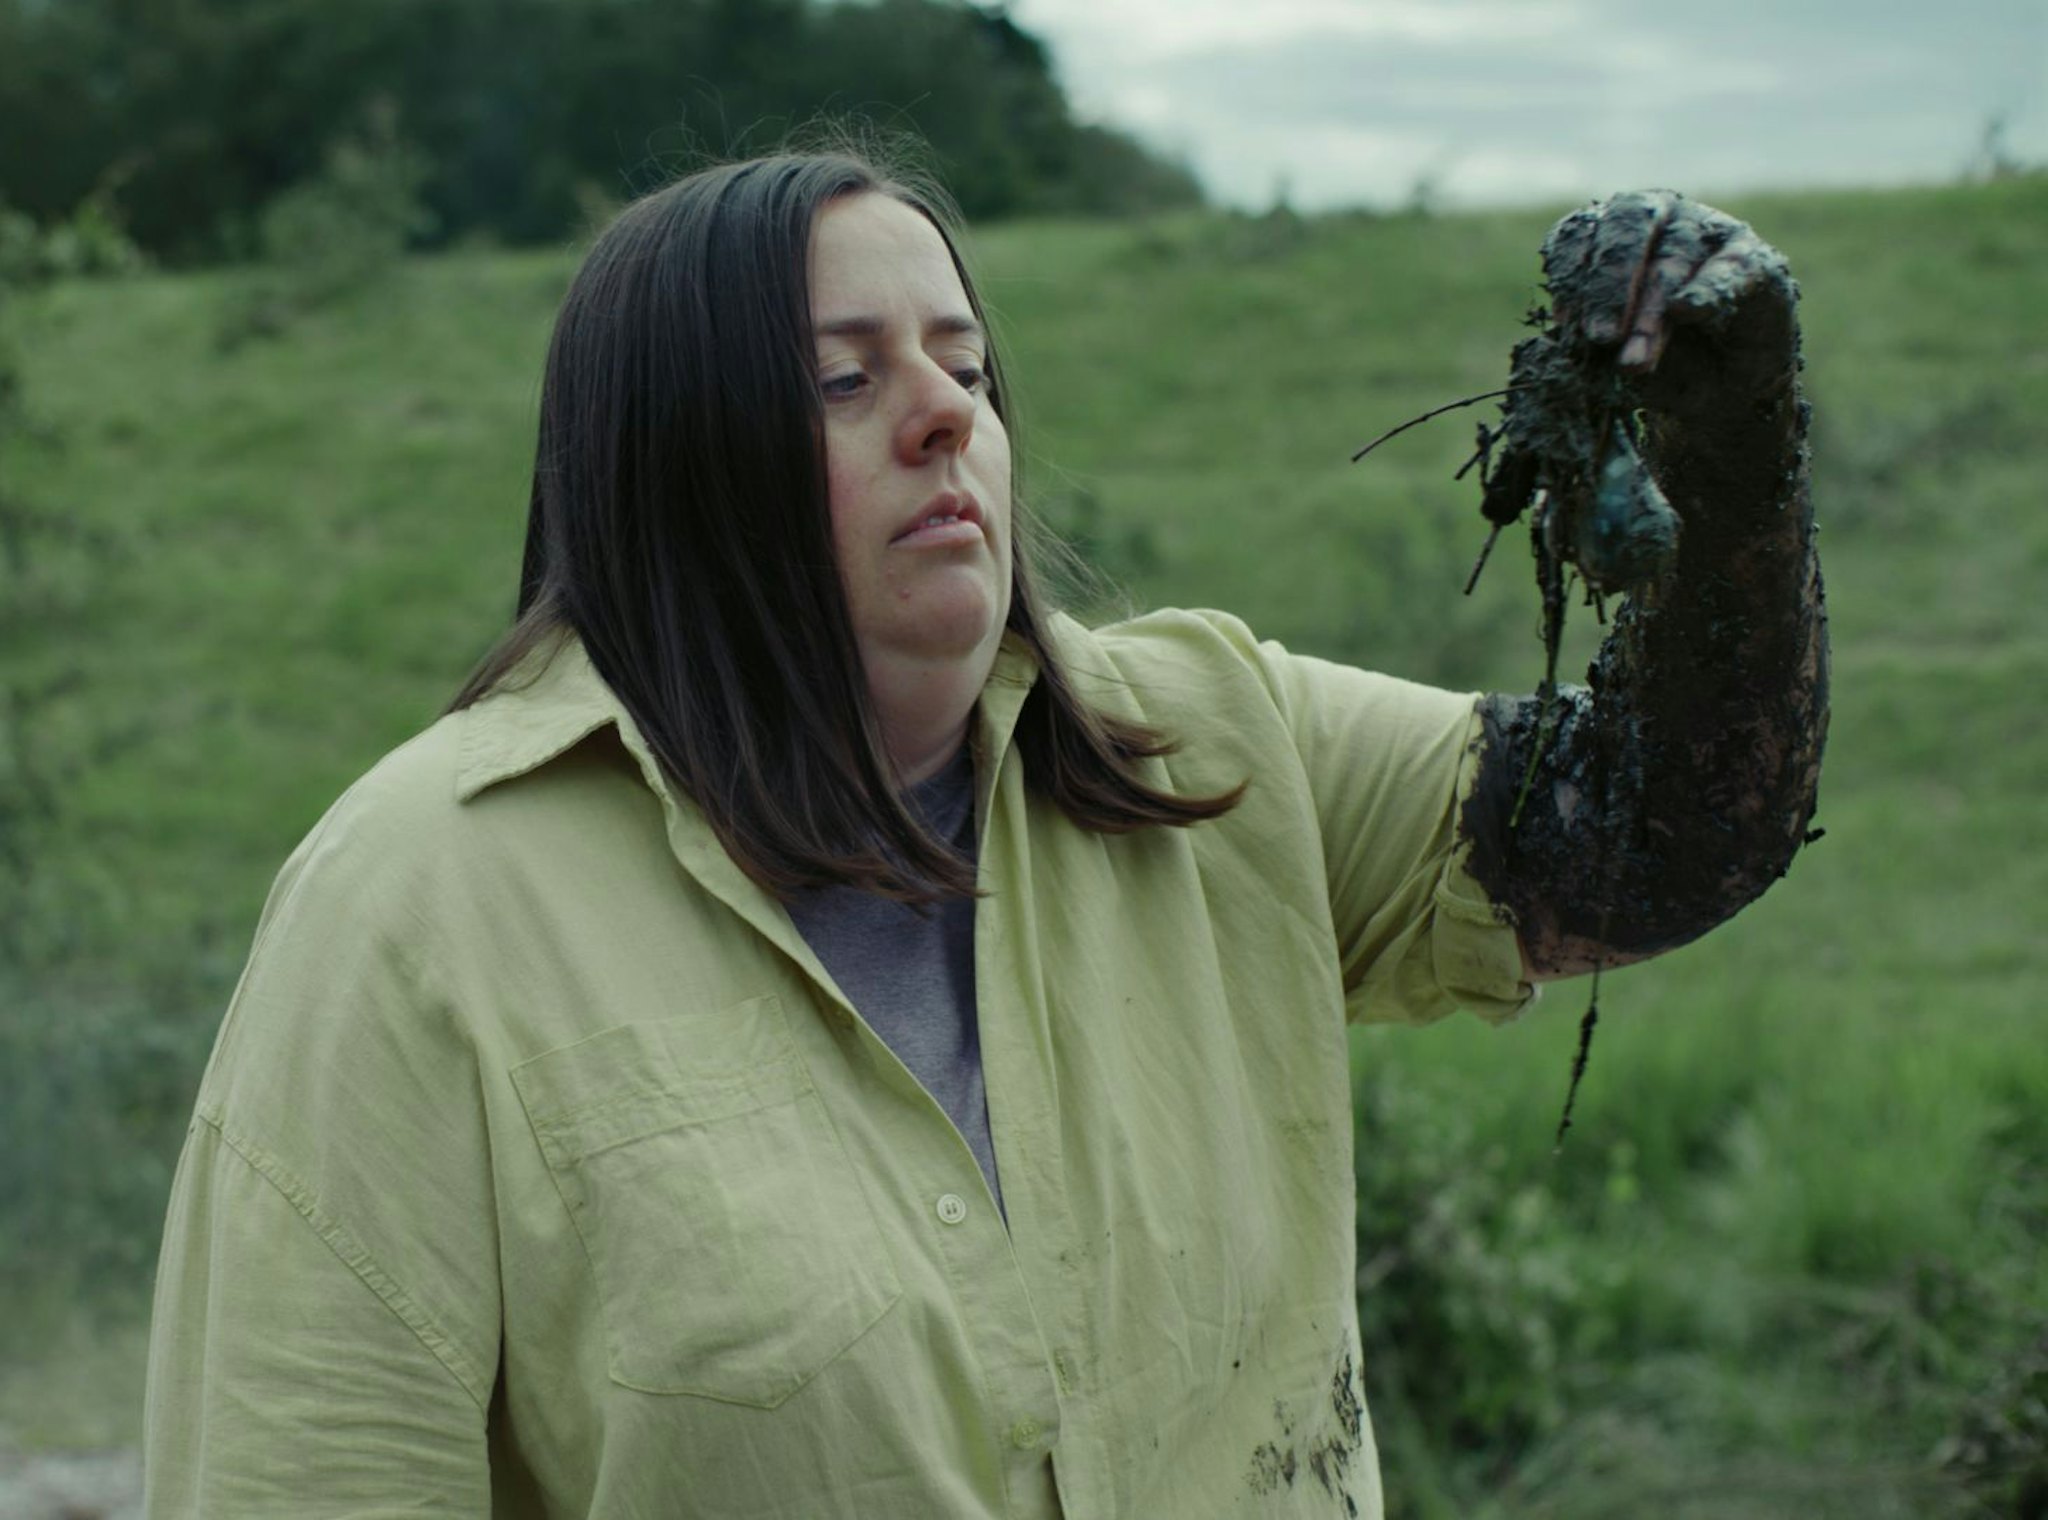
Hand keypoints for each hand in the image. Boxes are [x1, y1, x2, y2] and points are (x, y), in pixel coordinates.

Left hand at [1539, 190, 1799, 420]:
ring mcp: (1709, 230)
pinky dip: (1706, 289)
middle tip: (1599, 339)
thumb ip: (1589, 334)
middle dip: (1609, 286)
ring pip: (1672, 259)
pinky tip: (1687, 311)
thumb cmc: (1655, 363)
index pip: (1581, 232)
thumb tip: (1567, 319)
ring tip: (1633, 364)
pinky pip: (1728, 268)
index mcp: (1610, 233)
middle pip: (1629, 227)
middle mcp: (1659, 217)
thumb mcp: (1611, 355)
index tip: (1564, 321)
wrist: (1721, 394)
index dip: (1571, 272)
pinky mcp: (1754, 259)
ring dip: (1650, 314)